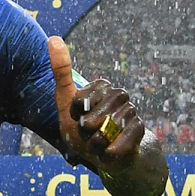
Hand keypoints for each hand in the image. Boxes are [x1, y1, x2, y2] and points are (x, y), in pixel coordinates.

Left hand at [48, 36, 144, 172]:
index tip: (75, 115)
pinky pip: (124, 140)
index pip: (82, 97)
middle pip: (96, 113)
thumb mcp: (65, 101)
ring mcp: (131, 112)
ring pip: (109, 128)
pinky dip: (111, 150)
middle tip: (87, 131)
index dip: (75, 112)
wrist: (103, 157)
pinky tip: (108, 152)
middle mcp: (119, 95)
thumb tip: (53, 38)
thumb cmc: (81, 129)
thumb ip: (61, 72)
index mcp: (101, 86)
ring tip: (97, 143)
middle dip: (86, 128)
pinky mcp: (140, 129)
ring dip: (96, 142)